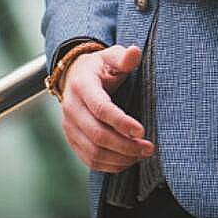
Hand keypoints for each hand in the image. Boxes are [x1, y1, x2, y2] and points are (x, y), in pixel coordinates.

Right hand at [60, 44, 153, 172]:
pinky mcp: (71, 139)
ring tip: (141, 155)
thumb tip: (135, 52)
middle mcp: (71, 107)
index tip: (142, 131)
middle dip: (125, 145)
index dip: (121, 122)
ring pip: (93, 151)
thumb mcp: (111, 56)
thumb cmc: (100, 67)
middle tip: (148, 148)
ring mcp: (69, 126)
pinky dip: (109, 165)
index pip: (101, 109)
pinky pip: (88, 159)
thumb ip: (124, 57)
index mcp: (82, 85)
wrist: (75, 76)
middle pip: (97, 134)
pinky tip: (127, 161)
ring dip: (119, 158)